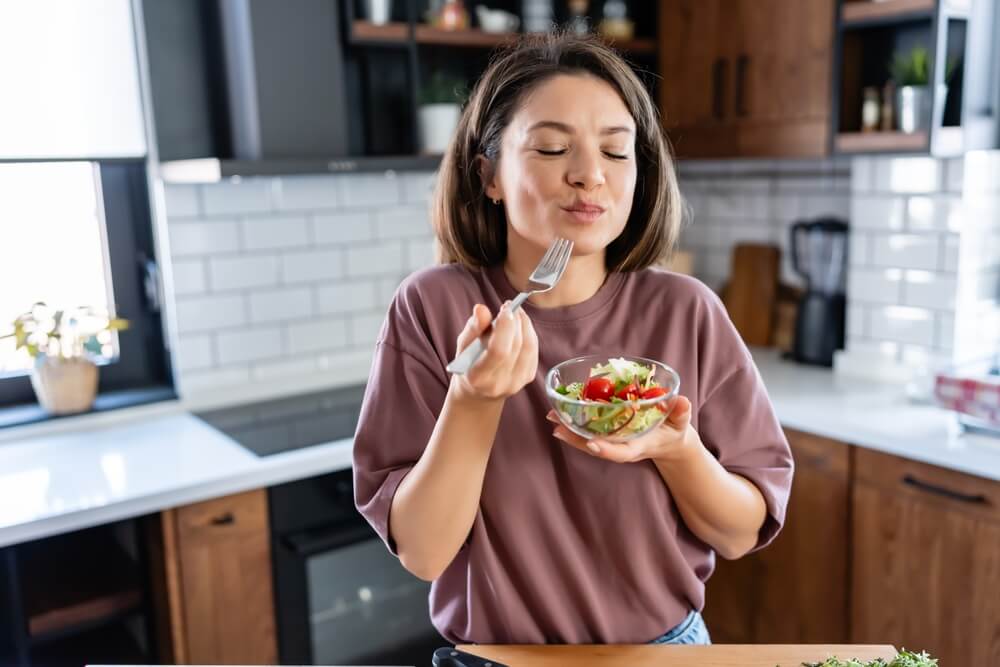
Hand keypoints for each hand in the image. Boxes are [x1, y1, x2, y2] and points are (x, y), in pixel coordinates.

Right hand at [450, 301, 537, 401]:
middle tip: (508, 306)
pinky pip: (534, 351)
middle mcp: (500, 383)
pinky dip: (529, 333)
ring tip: (516, 312)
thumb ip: (472, 328)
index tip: (504, 309)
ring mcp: (516, 383)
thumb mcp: (463, 347)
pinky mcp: (528, 378)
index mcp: (479, 377)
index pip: (498, 351)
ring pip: (528, 348)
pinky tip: (521, 325)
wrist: (479, 393)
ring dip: (525, 325)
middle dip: (515, 322)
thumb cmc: (468, 365)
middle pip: (516, 347)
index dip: (505, 327)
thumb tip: (481, 309)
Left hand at [547, 395, 699, 462]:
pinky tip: (560, 415)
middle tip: (558, 427)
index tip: (591, 444)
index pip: (622, 452)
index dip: (607, 450)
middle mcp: (623, 447)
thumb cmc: (675, 432)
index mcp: (640, 446)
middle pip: (597, 447)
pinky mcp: (609, 435)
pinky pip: (590, 432)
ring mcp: (614, 442)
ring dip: (570, 431)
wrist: (670, 443)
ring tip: (552, 418)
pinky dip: (575, 425)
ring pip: (588, 440)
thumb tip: (683, 400)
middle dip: (577, 439)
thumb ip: (681, 413)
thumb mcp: (681, 423)